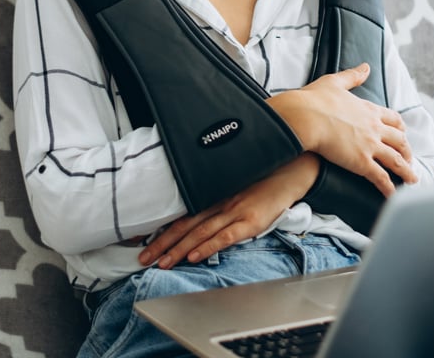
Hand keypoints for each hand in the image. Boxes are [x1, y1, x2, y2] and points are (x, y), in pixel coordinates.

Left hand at [138, 153, 320, 269]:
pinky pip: (225, 236)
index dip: (161, 229)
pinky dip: (208, 247)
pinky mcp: (250, 221)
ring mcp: (234, 212)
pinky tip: (195, 256)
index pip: (181, 215)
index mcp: (214, 197)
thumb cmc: (263, 181)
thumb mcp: (235, 189)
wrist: (290, 171)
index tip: (143, 241)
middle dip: (162, 244)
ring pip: (200, 233)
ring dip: (178, 250)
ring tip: (162, 263)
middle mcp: (219, 204)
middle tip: (143, 259)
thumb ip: (218, 202)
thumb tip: (198, 221)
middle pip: (185, 226)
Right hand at [269, 64, 415, 195]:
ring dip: (406, 171)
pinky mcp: (362, 162)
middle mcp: (375, 127)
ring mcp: (370, 146)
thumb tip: (365, 66)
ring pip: (396, 160)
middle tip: (410, 160)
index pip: (393, 120)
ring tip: (413, 180)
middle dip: (407, 151)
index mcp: (369, 110)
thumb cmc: (314, 99)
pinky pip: (381, 178)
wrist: (305, 116)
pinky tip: (393, 195)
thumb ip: (352, 76)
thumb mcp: (335, 82)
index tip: (402, 134)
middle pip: (400, 141)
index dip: (400, 129)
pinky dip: (389, 188)